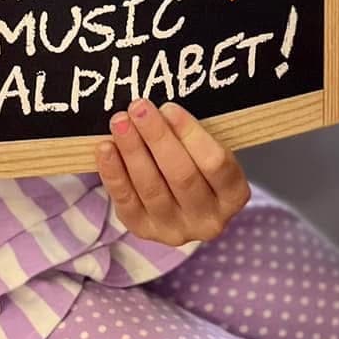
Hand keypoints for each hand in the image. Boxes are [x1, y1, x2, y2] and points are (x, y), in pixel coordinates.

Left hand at [96, 96, 249, 247]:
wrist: (175, 198)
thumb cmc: (192, 160)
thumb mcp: (203, 148)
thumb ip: (189, 133)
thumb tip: (159, 108)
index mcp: (233, 195)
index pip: (216, 164)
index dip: (191, 134)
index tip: (168, 108)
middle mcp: (209, 219)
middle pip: (182, 176)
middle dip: (157, 137)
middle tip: (138, 107)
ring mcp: (176, 230)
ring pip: (152, 188)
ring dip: (133, 151)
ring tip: (119, 122)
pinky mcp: (145, 231)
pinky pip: (126, 202)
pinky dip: (114, 173)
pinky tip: (105, 147)